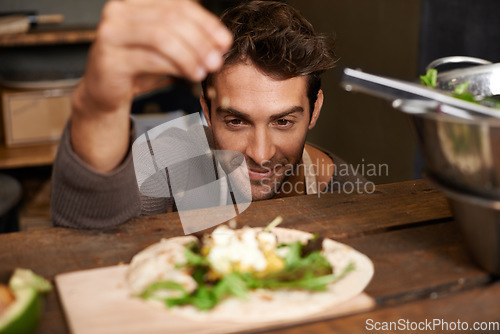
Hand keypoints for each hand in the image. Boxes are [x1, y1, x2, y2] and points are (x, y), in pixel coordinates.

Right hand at [77, 0, 231, 112]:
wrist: (106, 92)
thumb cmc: (137, 65)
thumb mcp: (167, 47)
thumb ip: (189, 38)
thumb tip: (220, 42)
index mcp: (136, 2)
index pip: (177, 4)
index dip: (205, 22)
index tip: (224, 41)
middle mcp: (119, 10)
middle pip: (171, 18)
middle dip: (200, 40)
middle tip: (216, 60)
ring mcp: (111, 32)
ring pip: (161, 36)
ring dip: (189, 55)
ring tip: (204, 70)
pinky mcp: (109, 57)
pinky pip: (150, 58)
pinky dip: (175, 66)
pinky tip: (189, 75)